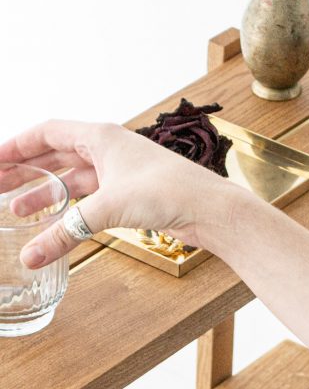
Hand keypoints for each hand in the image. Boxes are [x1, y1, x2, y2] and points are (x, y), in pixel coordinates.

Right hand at [0, 120, 224, 267]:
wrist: (210, 209)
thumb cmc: (168, 191)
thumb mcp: (107, 209)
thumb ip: (65, 232)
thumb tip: (31, 256)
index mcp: (101, 135)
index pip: (46, 132)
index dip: (16, 146)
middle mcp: (110, 148)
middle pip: (56, 154)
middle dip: (25, 171)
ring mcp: (121, 171)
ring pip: (73, 179)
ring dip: (45, 193)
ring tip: (16, 211)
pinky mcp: (132, 194)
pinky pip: (90, 197)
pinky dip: (70, 208)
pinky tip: (56, 222)